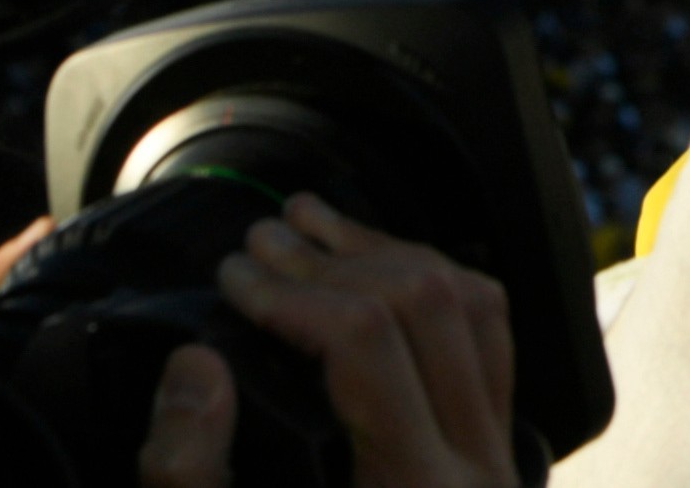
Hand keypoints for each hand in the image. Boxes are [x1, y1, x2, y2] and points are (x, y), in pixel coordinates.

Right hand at [138, 195, 525, 487]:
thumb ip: (191, 478)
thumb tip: (197, 368)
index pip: (367, 342)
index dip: (292, 294)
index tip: (229, 279)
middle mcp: (476, 470)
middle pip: (424, 307)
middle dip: (332, 259)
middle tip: (256, 241)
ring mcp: (498, 462)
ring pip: (471, 308)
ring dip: (387, 253)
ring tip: (310, 227)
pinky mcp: (497, 461)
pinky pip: (488, 341)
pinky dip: (434, 286)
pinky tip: (380, 267)